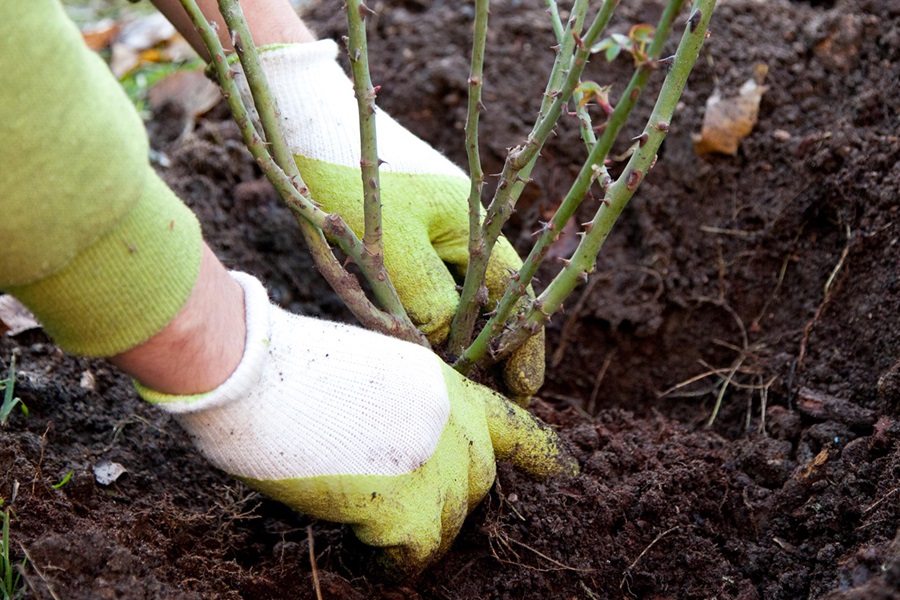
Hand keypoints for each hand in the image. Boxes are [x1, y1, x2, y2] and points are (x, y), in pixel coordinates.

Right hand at [137, 272, 575, 574]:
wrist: (250, 367)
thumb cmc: (286, 365)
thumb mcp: (368, 373)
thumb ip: (402, 411)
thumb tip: (405, 458)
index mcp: (443, 383)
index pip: (511, 423)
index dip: (537, 451)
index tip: (561, 468)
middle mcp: (453, 421)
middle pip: (477, 484)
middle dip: (445, 502)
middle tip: (398, 511)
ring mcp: (434, 461)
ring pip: (448, 523)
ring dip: (412, 534)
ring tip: (368, 533)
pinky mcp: (403, 502)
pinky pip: (415, 552)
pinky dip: (391, 561)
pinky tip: (361, 551)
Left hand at [255, 40, 544, 399]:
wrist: (316, 132)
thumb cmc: (354, 185)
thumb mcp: (393, 251)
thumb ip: (430, 300)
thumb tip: (448, 346)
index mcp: (477, 230)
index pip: (516, 300)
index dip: (522, 349)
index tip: (524, 391)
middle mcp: (467, 232)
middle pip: (493, 303)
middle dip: (495, 351)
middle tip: (492, 397)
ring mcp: (440, 233)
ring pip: (462, 298)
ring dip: (462, 337)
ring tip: (458, 380)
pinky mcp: (412, 236)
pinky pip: (433, 286)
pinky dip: (433, 317)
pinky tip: (422, 342)